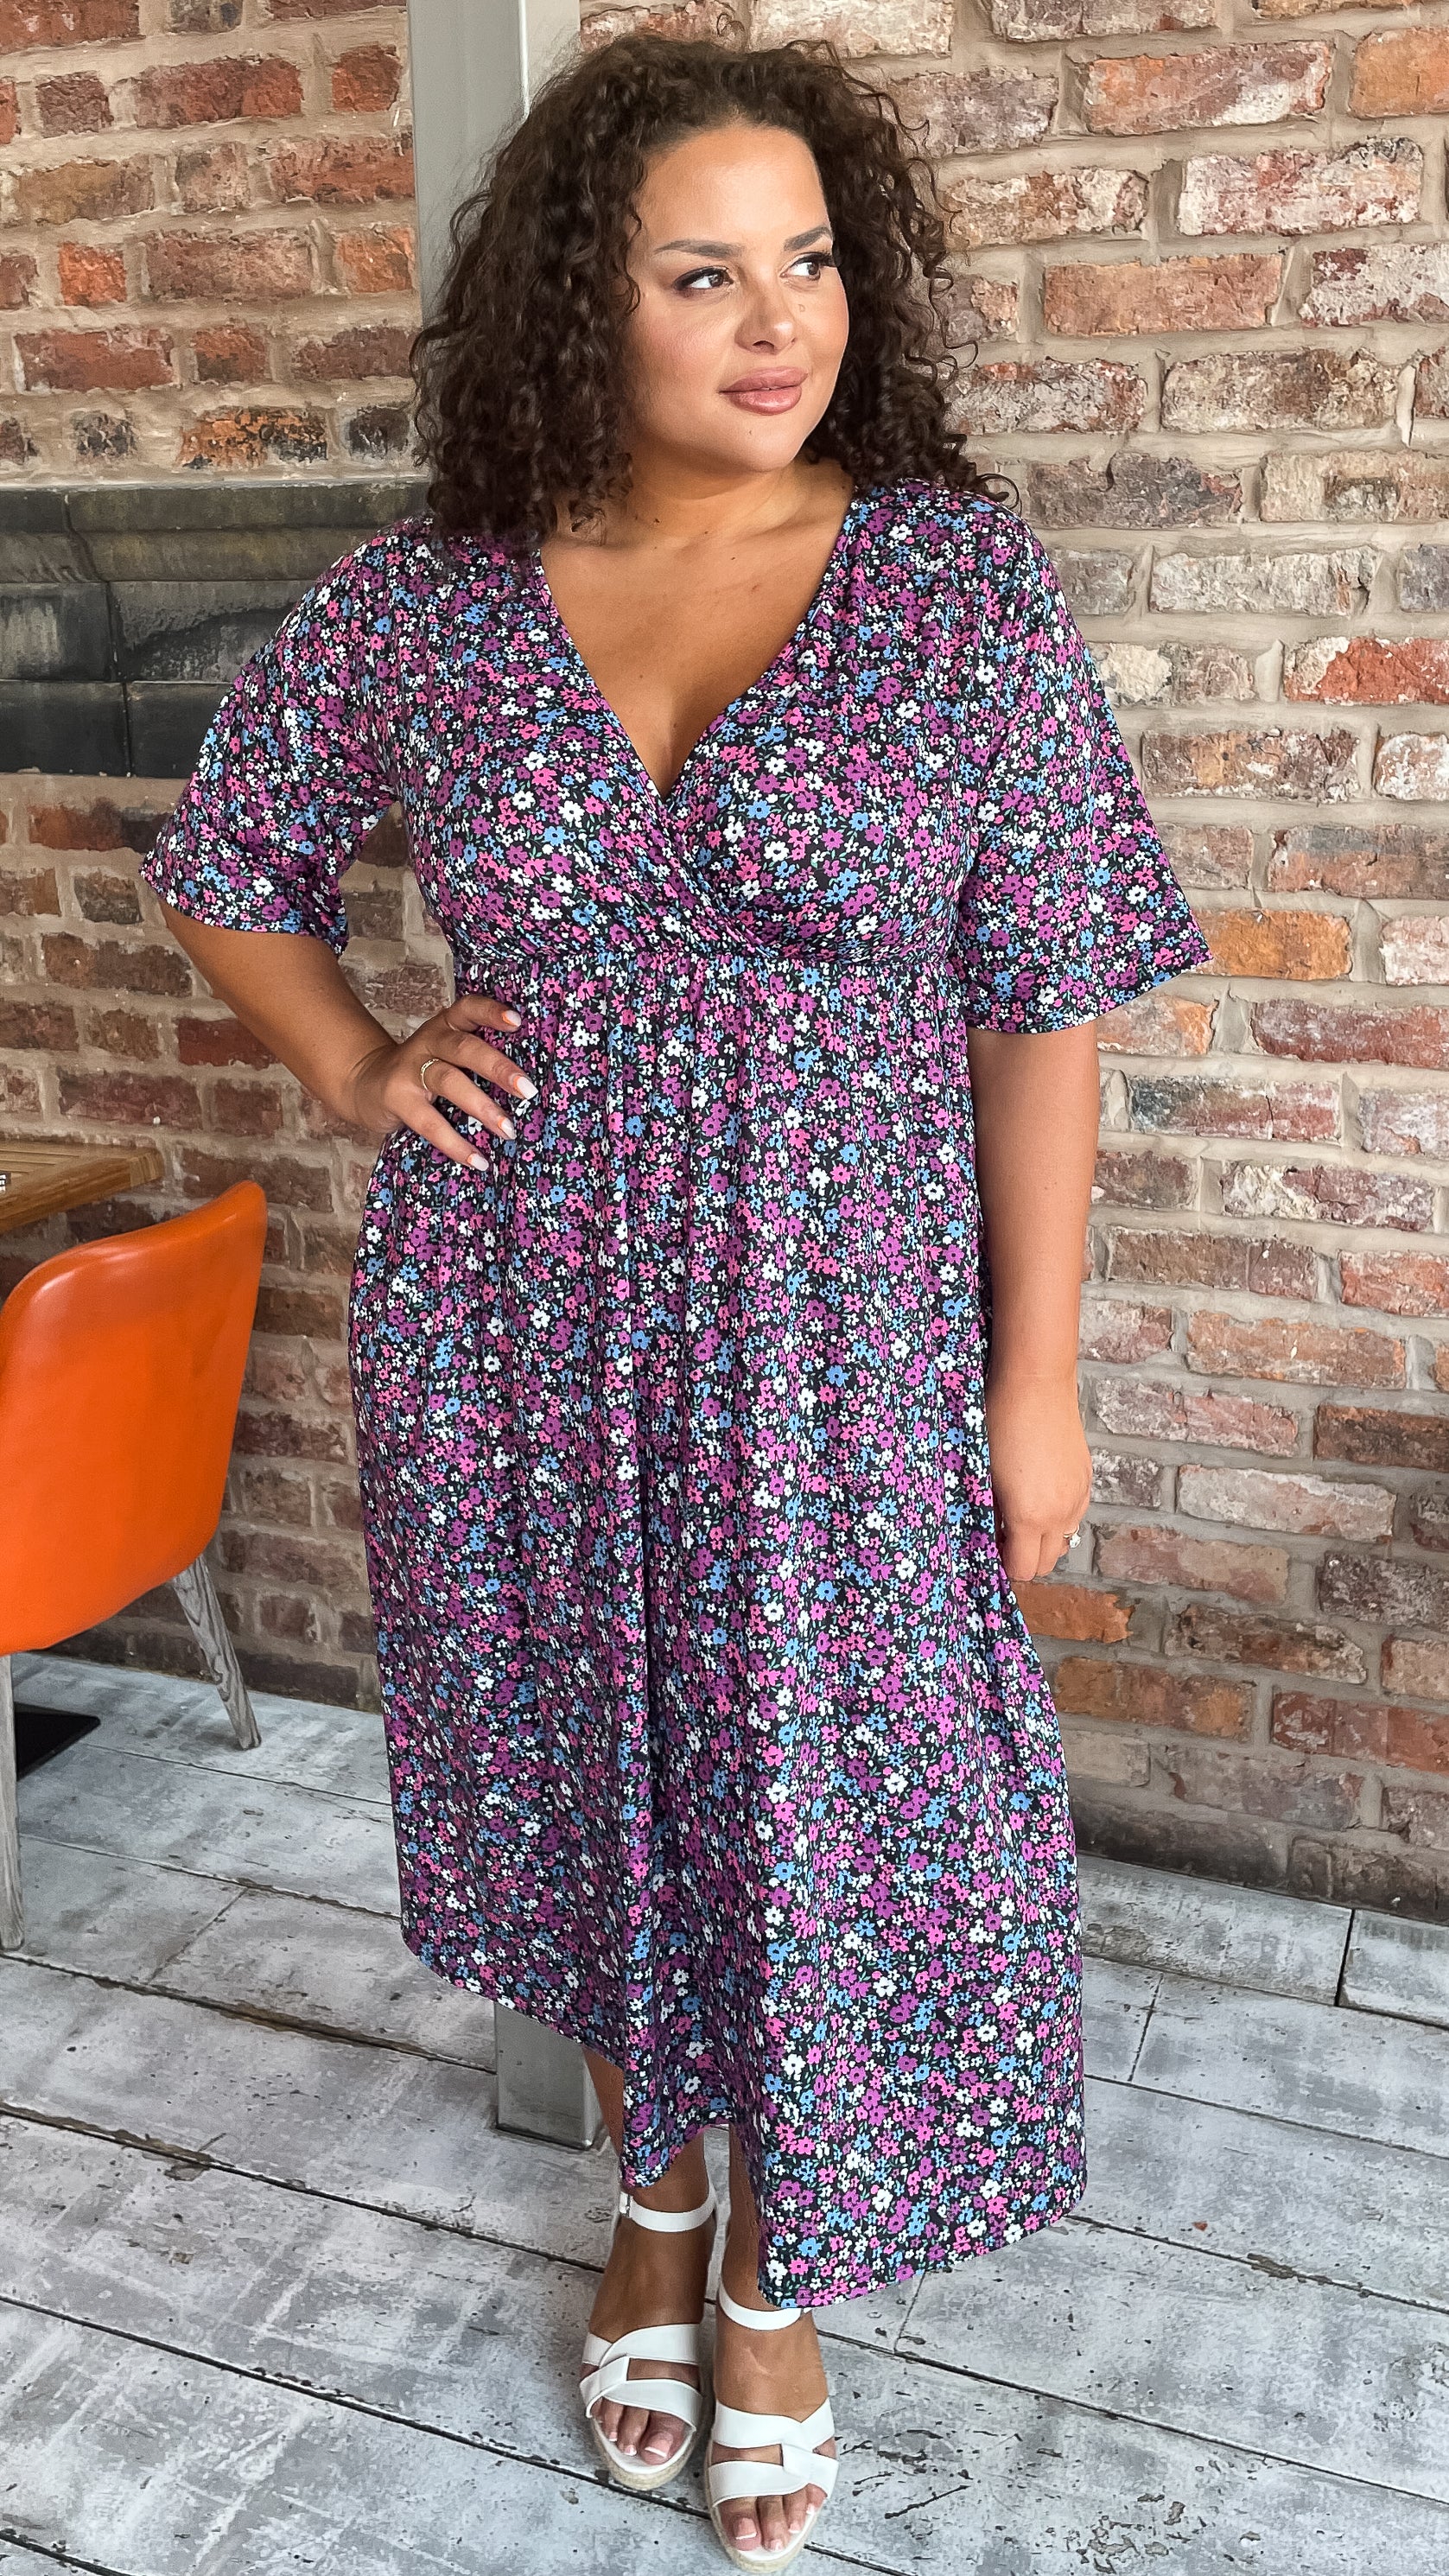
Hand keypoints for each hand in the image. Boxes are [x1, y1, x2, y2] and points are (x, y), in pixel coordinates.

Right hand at [343, 993, 535, 1171]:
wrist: (366, 1083)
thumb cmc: (422, 1070)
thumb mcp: (445, 1053)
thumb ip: (475, 1057)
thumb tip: (528, 1087)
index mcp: (445, 1026)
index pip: (468, 1009)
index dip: (491, 1012)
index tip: (518, 1022)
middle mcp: (428, 1042)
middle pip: (464, 1048)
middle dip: (498, 1067)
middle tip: (528, 1090)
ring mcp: (410, 1069)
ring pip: (449, 1081)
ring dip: (482, 1106)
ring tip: (508, 1130)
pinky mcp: (397, 1098)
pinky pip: (429, 1122)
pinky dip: (455, 1144)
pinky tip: (478, 1160)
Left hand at [983, 1369, 1092, 1586]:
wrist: (1035, 1383)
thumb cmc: (998, 1423)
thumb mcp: (982, 1474)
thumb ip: (988, 1513)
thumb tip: (987, 1534)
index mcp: (1029, 1516)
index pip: (1023, 1569)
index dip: (1002, 1563)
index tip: (989, 1546)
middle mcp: (1060, 1513)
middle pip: (1046, 1563)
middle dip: (1023, 1556)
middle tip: (1001, 1534)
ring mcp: (1078, 1496)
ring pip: (1063, 1540)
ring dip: (1042, 1538)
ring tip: (1020, 1514)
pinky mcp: (1086, 1478)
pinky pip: (1074, 1514)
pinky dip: (1057, 1516)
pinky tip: (1038, 1493)